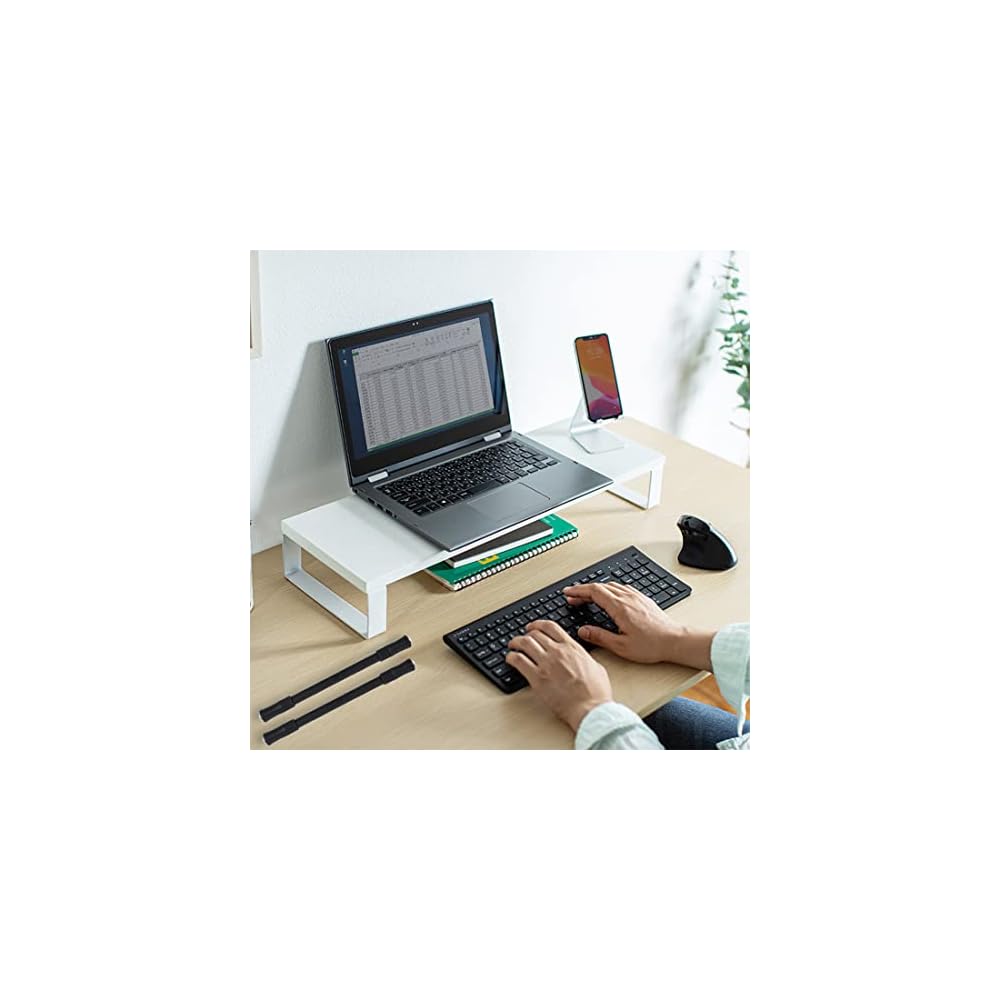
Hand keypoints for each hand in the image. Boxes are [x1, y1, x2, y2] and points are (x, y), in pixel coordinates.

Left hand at [506, 621, 612, 731]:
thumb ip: (584, 658)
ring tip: (512, 646)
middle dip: (526, 634)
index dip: (538, 624)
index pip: (550, 627)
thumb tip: (580, 657)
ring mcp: (546, 664)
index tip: (533, 627)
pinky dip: (511, 657)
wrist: (590, 709)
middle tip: (522, 638)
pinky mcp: (537, 678)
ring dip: (516, 642)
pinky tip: (510, 659)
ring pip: (524, 644)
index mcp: (572, 648)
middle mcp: (557, 652)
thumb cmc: (596, 692)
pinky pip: (518, 661)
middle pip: (535, 634)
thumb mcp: (596, 666)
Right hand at [562, 581, 714, 669]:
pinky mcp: (643, 599)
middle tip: (573, 598)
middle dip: (583, 591)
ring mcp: (636, 597)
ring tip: (587, 598)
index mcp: (619, 607)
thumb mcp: (621, 646)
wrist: (674, 640)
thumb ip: (599, 636)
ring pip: (611, 586)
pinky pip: (622, 588)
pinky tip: (609, 596)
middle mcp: (627, 598)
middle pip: (600, 587)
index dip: (578, 591)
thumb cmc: (651, 645)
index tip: (568, 593)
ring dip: (596, 589)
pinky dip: (609, 589)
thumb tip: (583, 631)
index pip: (594, 592)